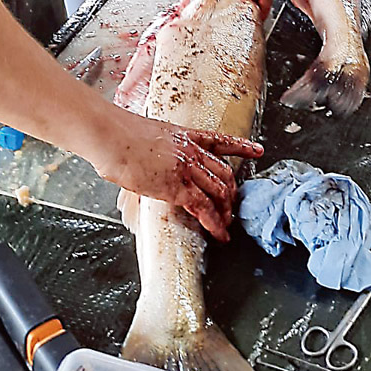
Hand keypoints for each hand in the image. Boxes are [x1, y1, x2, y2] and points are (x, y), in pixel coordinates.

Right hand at [99, 114, 262, 241]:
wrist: (112, 136)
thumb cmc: (120, 136)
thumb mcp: (148, 138)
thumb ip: (157, 151)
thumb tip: (149, 163)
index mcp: (186, 136)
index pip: (221, 141)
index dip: (242, 147)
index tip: (258, 150)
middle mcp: (192, 152)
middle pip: (225, 173)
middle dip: (232, 192)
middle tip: (232, 206)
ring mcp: (187, 169)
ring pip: (220, 191)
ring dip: (226, 210)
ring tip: (227, 224)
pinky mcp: (177, 187)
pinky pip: (204, 208)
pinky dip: (215, 223)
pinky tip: (220, 234)